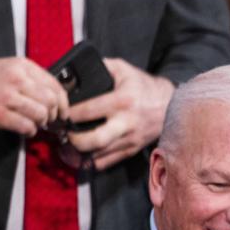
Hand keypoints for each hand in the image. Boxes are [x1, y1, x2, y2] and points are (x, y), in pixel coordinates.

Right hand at [0, 57, 69, 135]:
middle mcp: (17, 79)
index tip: (62, 112)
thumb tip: (56, 99)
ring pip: (41, 115)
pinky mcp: (0, 114)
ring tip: (32, 123)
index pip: (55, 86)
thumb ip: (32, 80)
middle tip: (47, 120)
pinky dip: (29, 132)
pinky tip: (23, 129)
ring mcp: (8, 96)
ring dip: (40, 124)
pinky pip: (27, 127)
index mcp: (22, 66)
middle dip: (53, 115)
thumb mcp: (10, 69)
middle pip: (51, 102)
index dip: (63, 103)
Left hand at [66, 56, 173, 171]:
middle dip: (74, 140)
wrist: (169, 104)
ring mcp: (129, 139)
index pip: (89, 110)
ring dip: (79, 154)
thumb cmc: (143, 85)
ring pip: (100, 155)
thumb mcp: (123, 69)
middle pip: (96, 139)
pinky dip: (91, 163)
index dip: (70, 114)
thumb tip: (77, 70)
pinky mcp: (131, 150)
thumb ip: (101, 67)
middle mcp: (126, 123)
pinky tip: (80, 157)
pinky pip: (108, 162)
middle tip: (62, 134)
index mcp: (122, 101)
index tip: (60, 113)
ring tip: (65, 147)